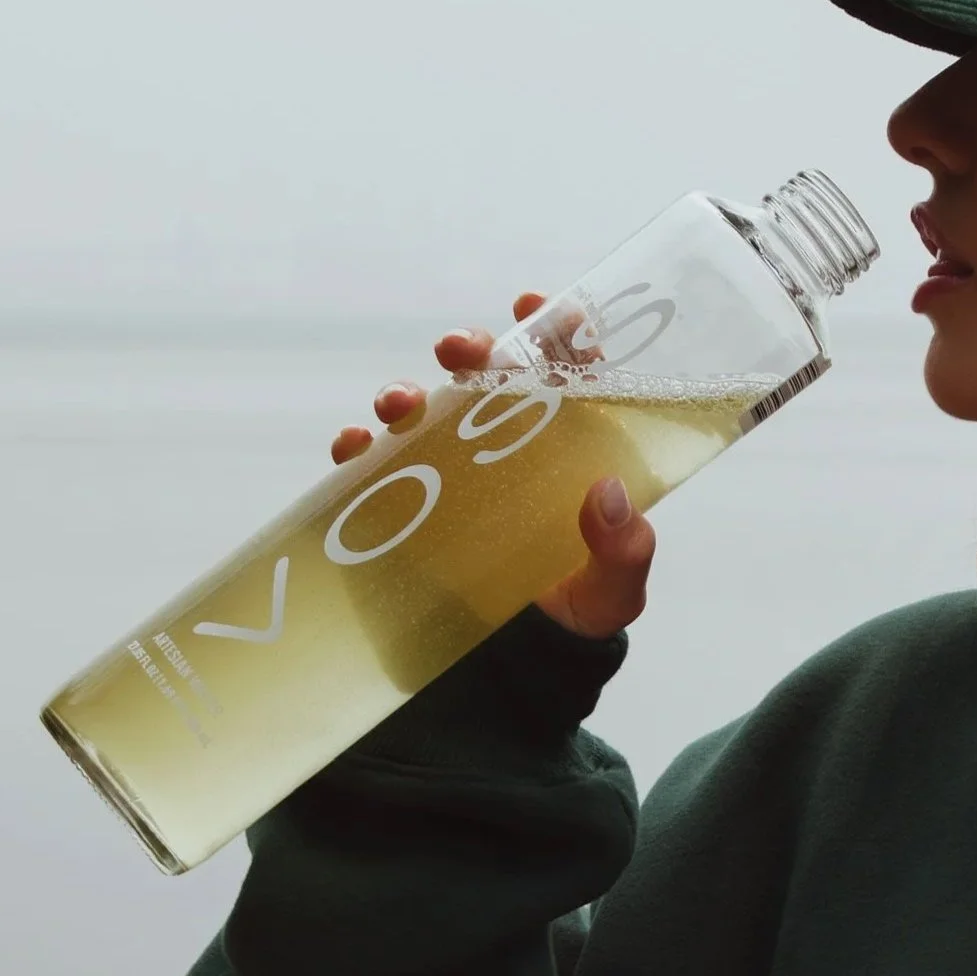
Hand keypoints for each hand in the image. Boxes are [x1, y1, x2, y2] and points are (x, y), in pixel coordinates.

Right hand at [331, 291, 656, 639]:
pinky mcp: (408, 504)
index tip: (538, 308)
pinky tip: (354, 449)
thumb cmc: (577, 615)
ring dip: (407, 392)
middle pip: (492, 377)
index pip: (569, 374)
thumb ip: (623, 551)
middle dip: (472, 349)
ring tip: (398, 404)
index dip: (556, 331)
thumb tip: (606, 493)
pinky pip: (374, 466)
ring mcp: (455, 473)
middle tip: (460, 351)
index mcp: (571, 451)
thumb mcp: (612, 591)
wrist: (516, 668)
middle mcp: (510, 448)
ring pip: (427, 410)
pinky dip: (358, 449)